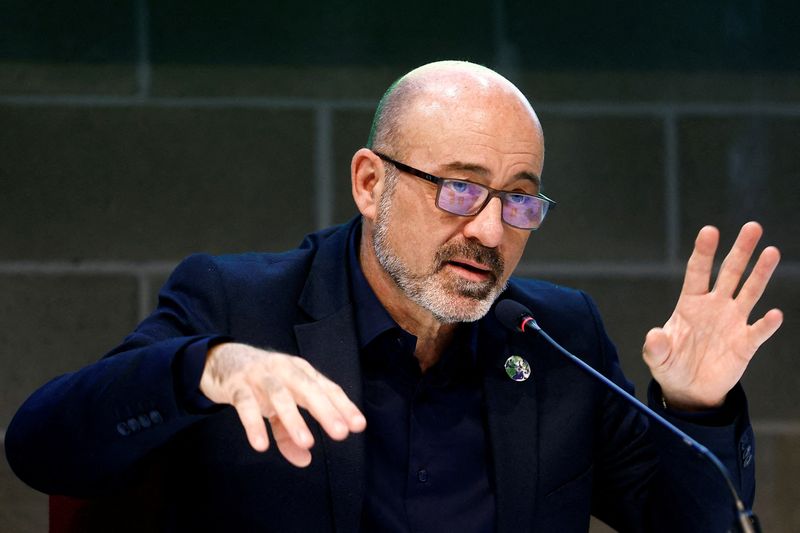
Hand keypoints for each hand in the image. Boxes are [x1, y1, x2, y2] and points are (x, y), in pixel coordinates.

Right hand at [199, 343, 365, 465]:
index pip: (326, 388)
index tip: (359, 425)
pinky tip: (261, 445)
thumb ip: (289, 433)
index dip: (342, 406)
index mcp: (300, 372)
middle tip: (341, 433)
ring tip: (308, 442)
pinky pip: (246, 405)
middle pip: (308, 389)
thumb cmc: (259, 383)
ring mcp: (260, 376)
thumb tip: (305, 460)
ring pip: (280, 395)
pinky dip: (254, 424)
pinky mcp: (237, 385)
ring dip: (294, 419)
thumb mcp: (277, 406)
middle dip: (326, 410)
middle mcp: (284, 369)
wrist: (220, 359)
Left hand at [642, 222, 782, 409]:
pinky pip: (758, 330)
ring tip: (771, 252)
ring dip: (761, 273)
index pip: (698, 272)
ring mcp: (732, 322)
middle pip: (730, 273)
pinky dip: (766, 324)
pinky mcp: (745, 343)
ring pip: (749, 292)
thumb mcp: (657, 357)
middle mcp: (714, 306)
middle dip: (740, 250)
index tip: (710, 231)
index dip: (704, 252)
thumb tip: (654, 336)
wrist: (690, 390)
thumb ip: (655, 347)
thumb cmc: (671, 366)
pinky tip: (773, 314)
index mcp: (690, 303)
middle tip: (752, 227)